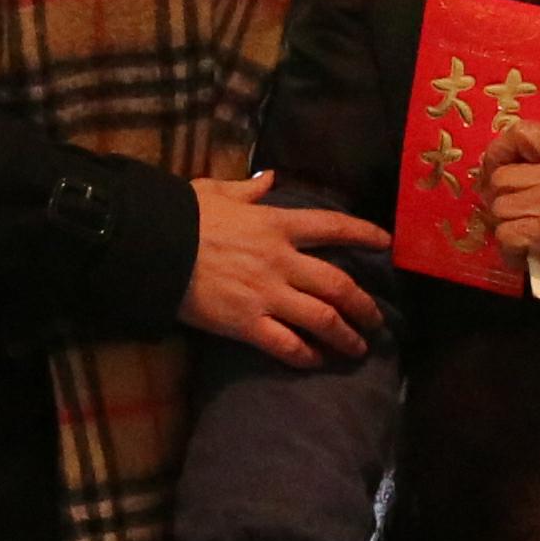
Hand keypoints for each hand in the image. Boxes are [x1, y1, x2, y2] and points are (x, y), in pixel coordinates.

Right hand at [183, 168, 391, 366]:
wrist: (153, 247)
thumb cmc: (183, 215)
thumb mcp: (216, 190)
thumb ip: (249, 188)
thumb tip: (269, 177)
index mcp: (276, 223)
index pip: (334, 226)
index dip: (364, 234)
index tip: (387, 243)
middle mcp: (281, 261)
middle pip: (339, 285)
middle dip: (364, 305)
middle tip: (377, 320)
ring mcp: (266, 295)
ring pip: (322, 319)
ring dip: (345, 336)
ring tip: (358, 348)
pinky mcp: (246, 323)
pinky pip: (287, 345)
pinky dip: (306, 356)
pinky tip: (316, 362)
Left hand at [480, 114, 539, 301]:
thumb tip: (509, 166)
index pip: (523, 132)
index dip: (499, 149)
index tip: (493, 167)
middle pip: (503, 177)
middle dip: (499, 197)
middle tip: (506, 211)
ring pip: (500, 208)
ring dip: (505, 226)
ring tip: (520, 235)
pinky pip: (505, 235)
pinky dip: (509, 250)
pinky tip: (523, 255)